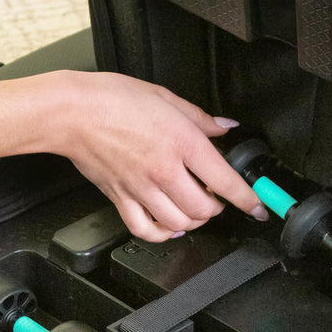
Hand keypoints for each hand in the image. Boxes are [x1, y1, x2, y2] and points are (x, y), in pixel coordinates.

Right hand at [47, 70, 267, 241]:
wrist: (71, 112)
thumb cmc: (111, 99)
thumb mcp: (165, 97)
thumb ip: (199, 117)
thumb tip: (224, 127)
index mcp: (182, 143)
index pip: (226, 181)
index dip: (249, 200)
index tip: (259, 207)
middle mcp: (164, 171)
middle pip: (205, 209)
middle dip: (218, 208)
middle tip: (218, 199)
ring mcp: (141, 188)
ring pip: (180, 222)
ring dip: (194, 221)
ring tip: (195, 210)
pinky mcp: (120, 198)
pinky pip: (145, 229)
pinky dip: (162, 234)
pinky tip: (169, 226)